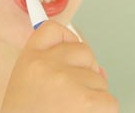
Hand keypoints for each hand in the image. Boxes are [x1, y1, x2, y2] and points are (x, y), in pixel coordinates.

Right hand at [0, 20, 118, 112]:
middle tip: (71, 93)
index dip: (66, 38)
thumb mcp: (26, 84)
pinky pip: (109, 100)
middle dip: (85, 70)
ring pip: (98, 78)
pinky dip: (101, 112)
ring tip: (70, 110)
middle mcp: (47, 64)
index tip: (69, 46)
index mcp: (29, 59)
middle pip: (83, 51)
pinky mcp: (89, 101)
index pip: (52, 30)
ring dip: (92, 95)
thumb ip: (50, 66)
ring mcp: (68, 81)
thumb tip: (94, 66)